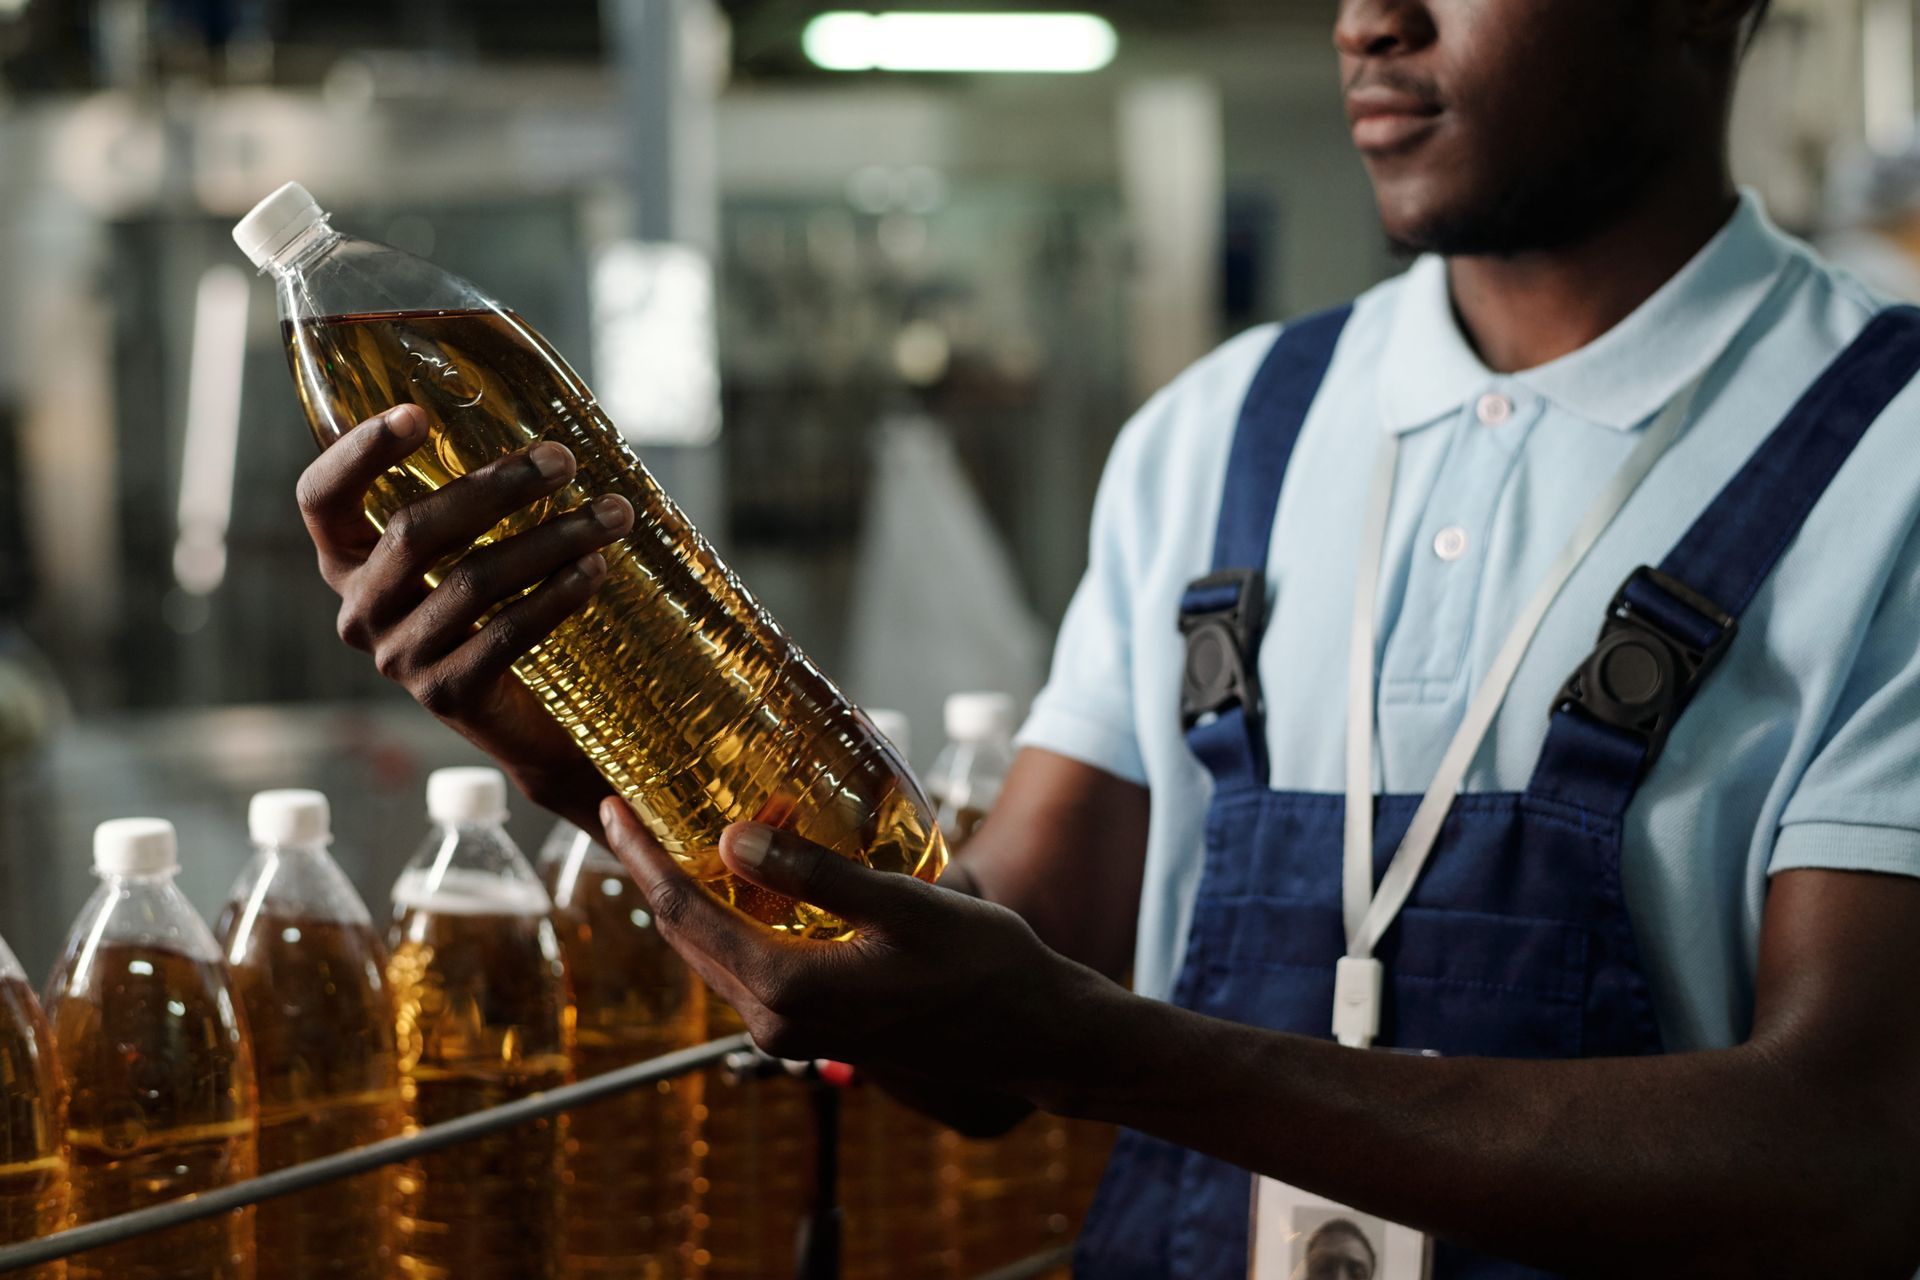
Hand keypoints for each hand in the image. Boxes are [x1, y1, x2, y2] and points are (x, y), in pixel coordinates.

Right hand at [297, 405, 632, 829]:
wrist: (530, 723)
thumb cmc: (501, 610)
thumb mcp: (472, 551)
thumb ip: (478, 500)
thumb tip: (543, 434)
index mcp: (350, 561)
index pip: (321, 500)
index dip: (357, 453)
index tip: (415, 413)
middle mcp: (360, 610)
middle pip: (415, 531)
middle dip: (497, 487)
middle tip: (564, 460)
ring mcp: (398, 658)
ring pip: (472, 581)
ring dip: (551, 539)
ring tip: (612, 514)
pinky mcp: (446, 696)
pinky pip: (504, 635)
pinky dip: (555, 597)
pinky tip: (595, 570)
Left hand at [599, 797, 1118, 1112]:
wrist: (1031, 1033)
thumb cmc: (983, 966)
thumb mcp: (903, 905)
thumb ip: (816, 875)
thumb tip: (733, 839)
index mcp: (788, 989)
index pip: (688, 915)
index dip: (643, 858)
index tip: (614, 809)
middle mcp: (777, 1019)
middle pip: (690, 937)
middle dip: (655, 874)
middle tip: (631, 813)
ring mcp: (794, 1029)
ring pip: (717, 954)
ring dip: (694, 897)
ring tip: (675, 837)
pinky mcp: (816, 1025)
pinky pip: (751, 966)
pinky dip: (733, 921)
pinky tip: (741, 883)